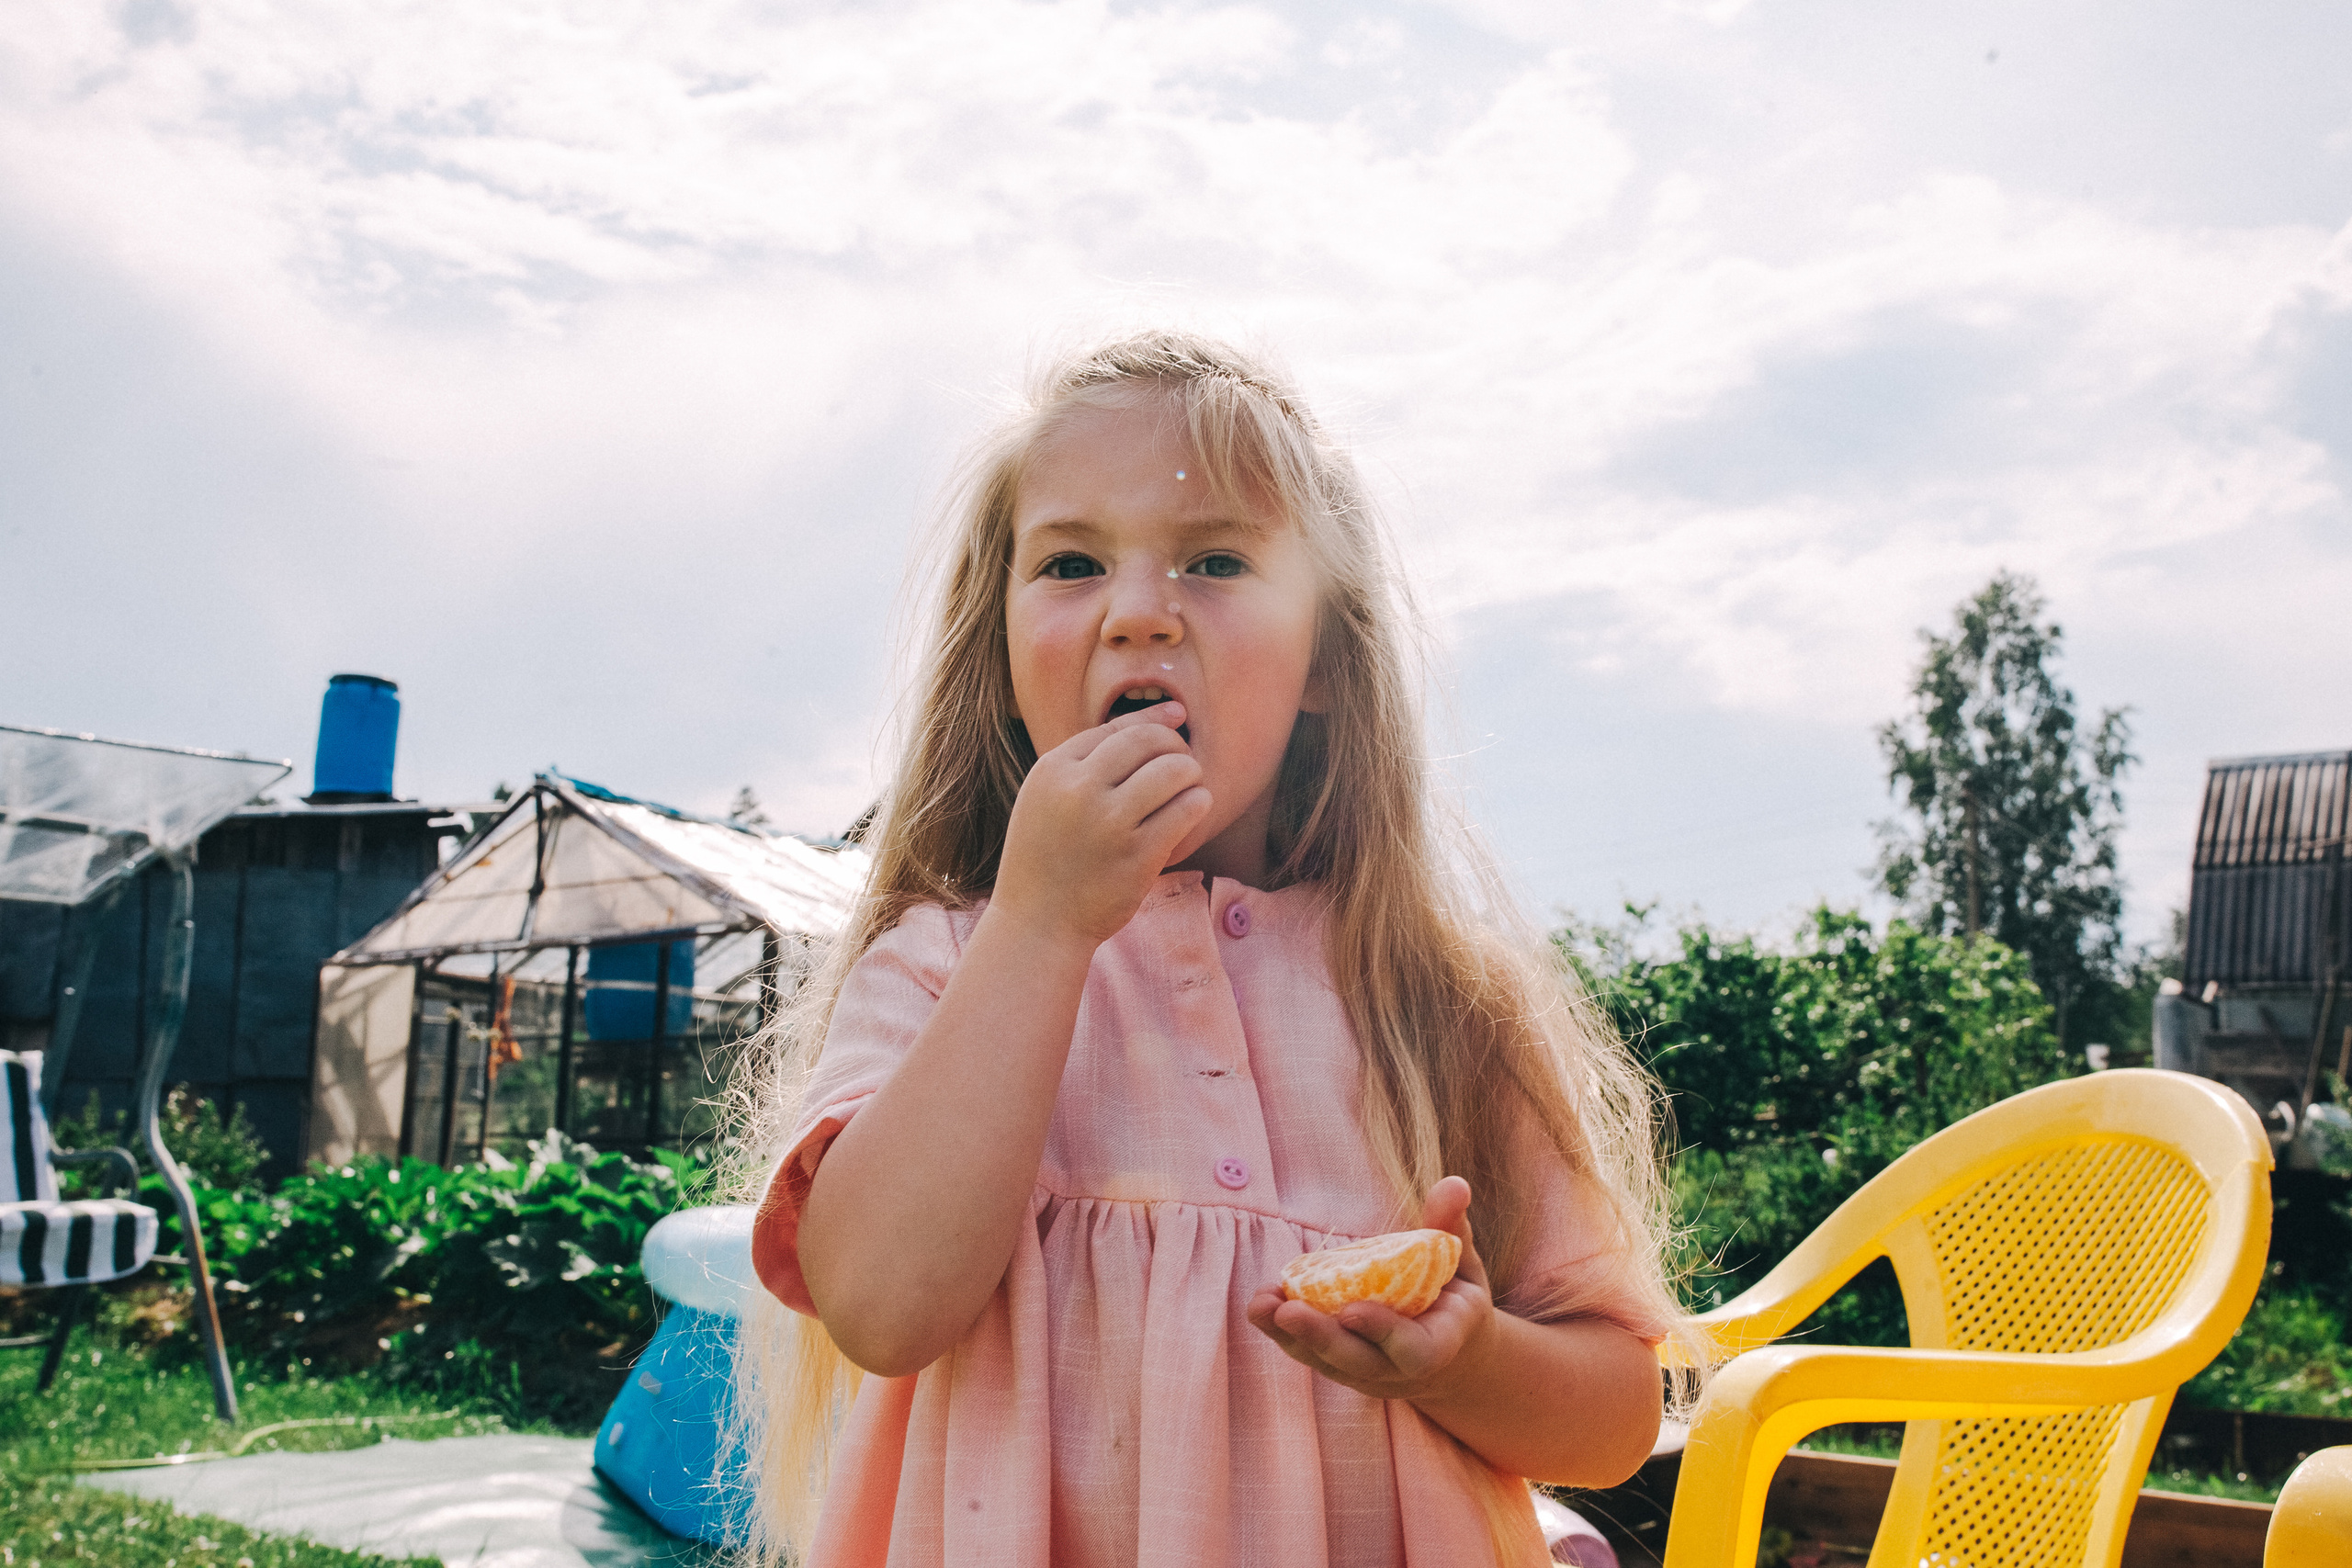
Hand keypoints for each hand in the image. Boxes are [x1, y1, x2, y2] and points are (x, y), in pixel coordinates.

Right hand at [991, 702, 1210, 946]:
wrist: (1038, 923)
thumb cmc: (1049, 856)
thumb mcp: (1048, 797)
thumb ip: (1091, 759)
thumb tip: (1168, 714)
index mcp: (1053, 770)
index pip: (1117, 727)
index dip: (1154, 720)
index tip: (1177, 719)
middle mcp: (1079, 790)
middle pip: (1148, 741)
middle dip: (1175, 746)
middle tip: (1182, 764)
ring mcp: (1109, 824)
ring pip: (1174, 770)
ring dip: (1191, 774)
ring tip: (1189, 787)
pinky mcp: (1138, 856)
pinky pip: (1187, 809)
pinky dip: (1198, 804)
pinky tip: (1192, 811)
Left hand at [1246, 1176, 1496, 1405]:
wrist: (1449, 1349)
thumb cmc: (1456, 1297)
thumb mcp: (1461, 1263)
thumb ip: (1451, 1227)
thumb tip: (1454, 1183)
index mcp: (1440, 1345)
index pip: (1413, 1349)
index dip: (1382, 1330)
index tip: (1352, 1310)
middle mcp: (1400, 1370)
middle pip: (1358, 1361)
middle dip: (1321, 1337)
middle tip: (1287, 1311)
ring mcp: (1368, 1374)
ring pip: (1326, 1363)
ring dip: (1290, 1335)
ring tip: (1260, 1305)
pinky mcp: (1341, 1369)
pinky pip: (1310, 1355)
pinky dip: (1283, 1333)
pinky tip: (1261, 1305)